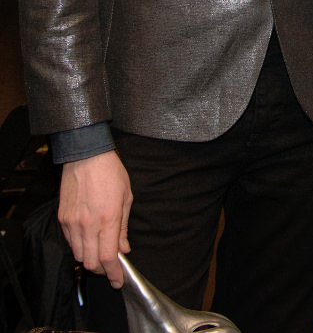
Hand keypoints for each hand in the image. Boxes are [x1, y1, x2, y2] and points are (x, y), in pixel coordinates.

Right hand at [58, 150, 132, 287]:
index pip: (108, 258)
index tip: (117, 281)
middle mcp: (88, 224)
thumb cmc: (110, 172)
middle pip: (91, 263)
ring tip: (98, 253)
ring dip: (89, 260)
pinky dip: (78, 247)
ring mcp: (73, 222)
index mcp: (108, 219)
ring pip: (78, 255)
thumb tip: (124, 248)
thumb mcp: (126, 197)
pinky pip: (69, 242)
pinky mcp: (62, 218)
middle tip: (110, 268)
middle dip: (102, 271)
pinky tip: (87, 240)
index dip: (113, 274)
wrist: (86, 155)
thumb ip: (123, 227)